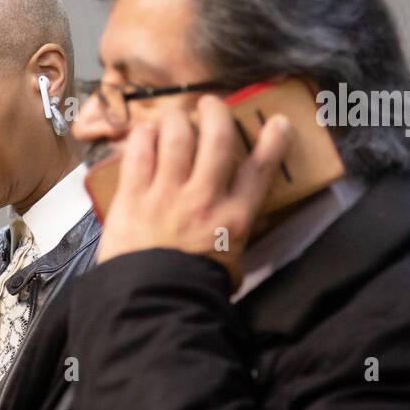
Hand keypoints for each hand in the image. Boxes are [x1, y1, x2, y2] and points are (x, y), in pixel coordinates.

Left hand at [96, 95, 293, 286]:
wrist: (152, 304)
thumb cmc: (195, 289)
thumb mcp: (232, 263)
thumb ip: (234, 235)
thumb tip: (235, 224)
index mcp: (235, 217)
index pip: (260, 169)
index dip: (273, 141)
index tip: (276, 123)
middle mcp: (204, 198)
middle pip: (216, 139)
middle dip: (216, 113)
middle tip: (210, 104)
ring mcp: (166, 194)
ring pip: (176, 137)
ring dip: (176, 119)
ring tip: (174, 116)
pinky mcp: (132, 196)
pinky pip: (139, 152)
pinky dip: (144, 135)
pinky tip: (146, 131)